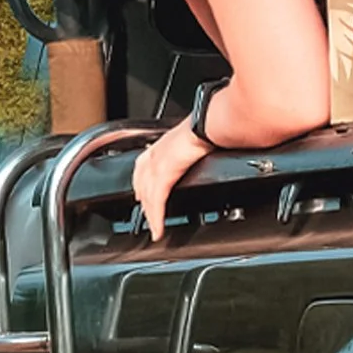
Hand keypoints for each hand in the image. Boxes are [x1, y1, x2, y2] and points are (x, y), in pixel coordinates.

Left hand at [130, 121, 211, 242]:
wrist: (211, 124)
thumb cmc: (210, 127)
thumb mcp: (198, 138)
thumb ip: (196, 149)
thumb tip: (208, 152)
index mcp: (164, 143)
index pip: (144, 165)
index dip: (141, 181)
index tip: (141, 193)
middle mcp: (156, 153)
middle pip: (142, 182)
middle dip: (143, 201)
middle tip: (146, 217)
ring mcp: (157, 163)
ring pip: (147, 194)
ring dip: (149, 213)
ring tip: (154, 228)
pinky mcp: (164, 174)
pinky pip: (157, 200)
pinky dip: (156, 217)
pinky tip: (158, 229)